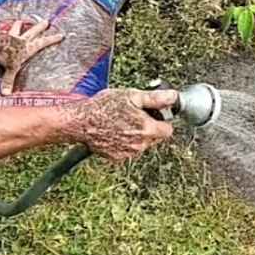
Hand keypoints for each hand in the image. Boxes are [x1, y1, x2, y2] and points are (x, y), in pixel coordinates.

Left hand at [0, 18, 64, 94]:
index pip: (43, 43)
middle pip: (33, 32)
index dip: (52, 39)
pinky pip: (4, 31)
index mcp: (28, 47)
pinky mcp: (3, 34)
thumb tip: (6, 94)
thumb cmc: (6, 54)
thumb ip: (9, 80)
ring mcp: (12, 36)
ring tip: (21, 21)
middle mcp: (22, 40)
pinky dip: (3, 29)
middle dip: (40, 27)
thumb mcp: (10, 68)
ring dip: (19, 25)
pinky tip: (0, 27)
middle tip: (46, 22)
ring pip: (18, 29)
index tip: (61, 35)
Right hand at [61, 89, 177, 161]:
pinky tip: (116, 131)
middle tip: (136, 115)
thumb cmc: (104, 106)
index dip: (162, 120)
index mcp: (147, 130)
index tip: (154, 114)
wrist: (80, 121)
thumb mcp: (133, 96)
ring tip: (123, 122)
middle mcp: (139, 145)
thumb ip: (156, 99)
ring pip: (143, 144)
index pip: (168, 130)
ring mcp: (128, 153)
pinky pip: (129, 150)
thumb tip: (174, 97)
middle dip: (151, 127)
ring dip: (138, 135)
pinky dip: (126, 142)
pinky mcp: (117, 158)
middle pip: (156, 137)